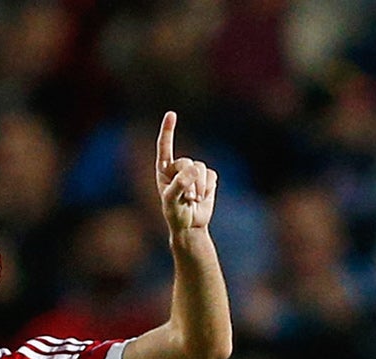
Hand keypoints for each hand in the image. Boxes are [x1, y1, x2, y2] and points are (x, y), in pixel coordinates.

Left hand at [155, 111, 217, 236]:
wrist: (190, 226)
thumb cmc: (175, 214)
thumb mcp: (171, 201)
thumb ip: (179, 184)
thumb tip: (193, 170)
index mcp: (164, 170)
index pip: (165, 146)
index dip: (168, 130)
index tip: (171, 114)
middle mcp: (178, 167)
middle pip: (188, 162)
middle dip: (190, 180)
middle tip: (188, 197)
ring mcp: (194, 172)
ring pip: (201, 168)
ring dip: (199, 186)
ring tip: (195, 199)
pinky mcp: (207, 178)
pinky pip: (212, 175)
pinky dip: (208, 188)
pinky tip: (203, 197)